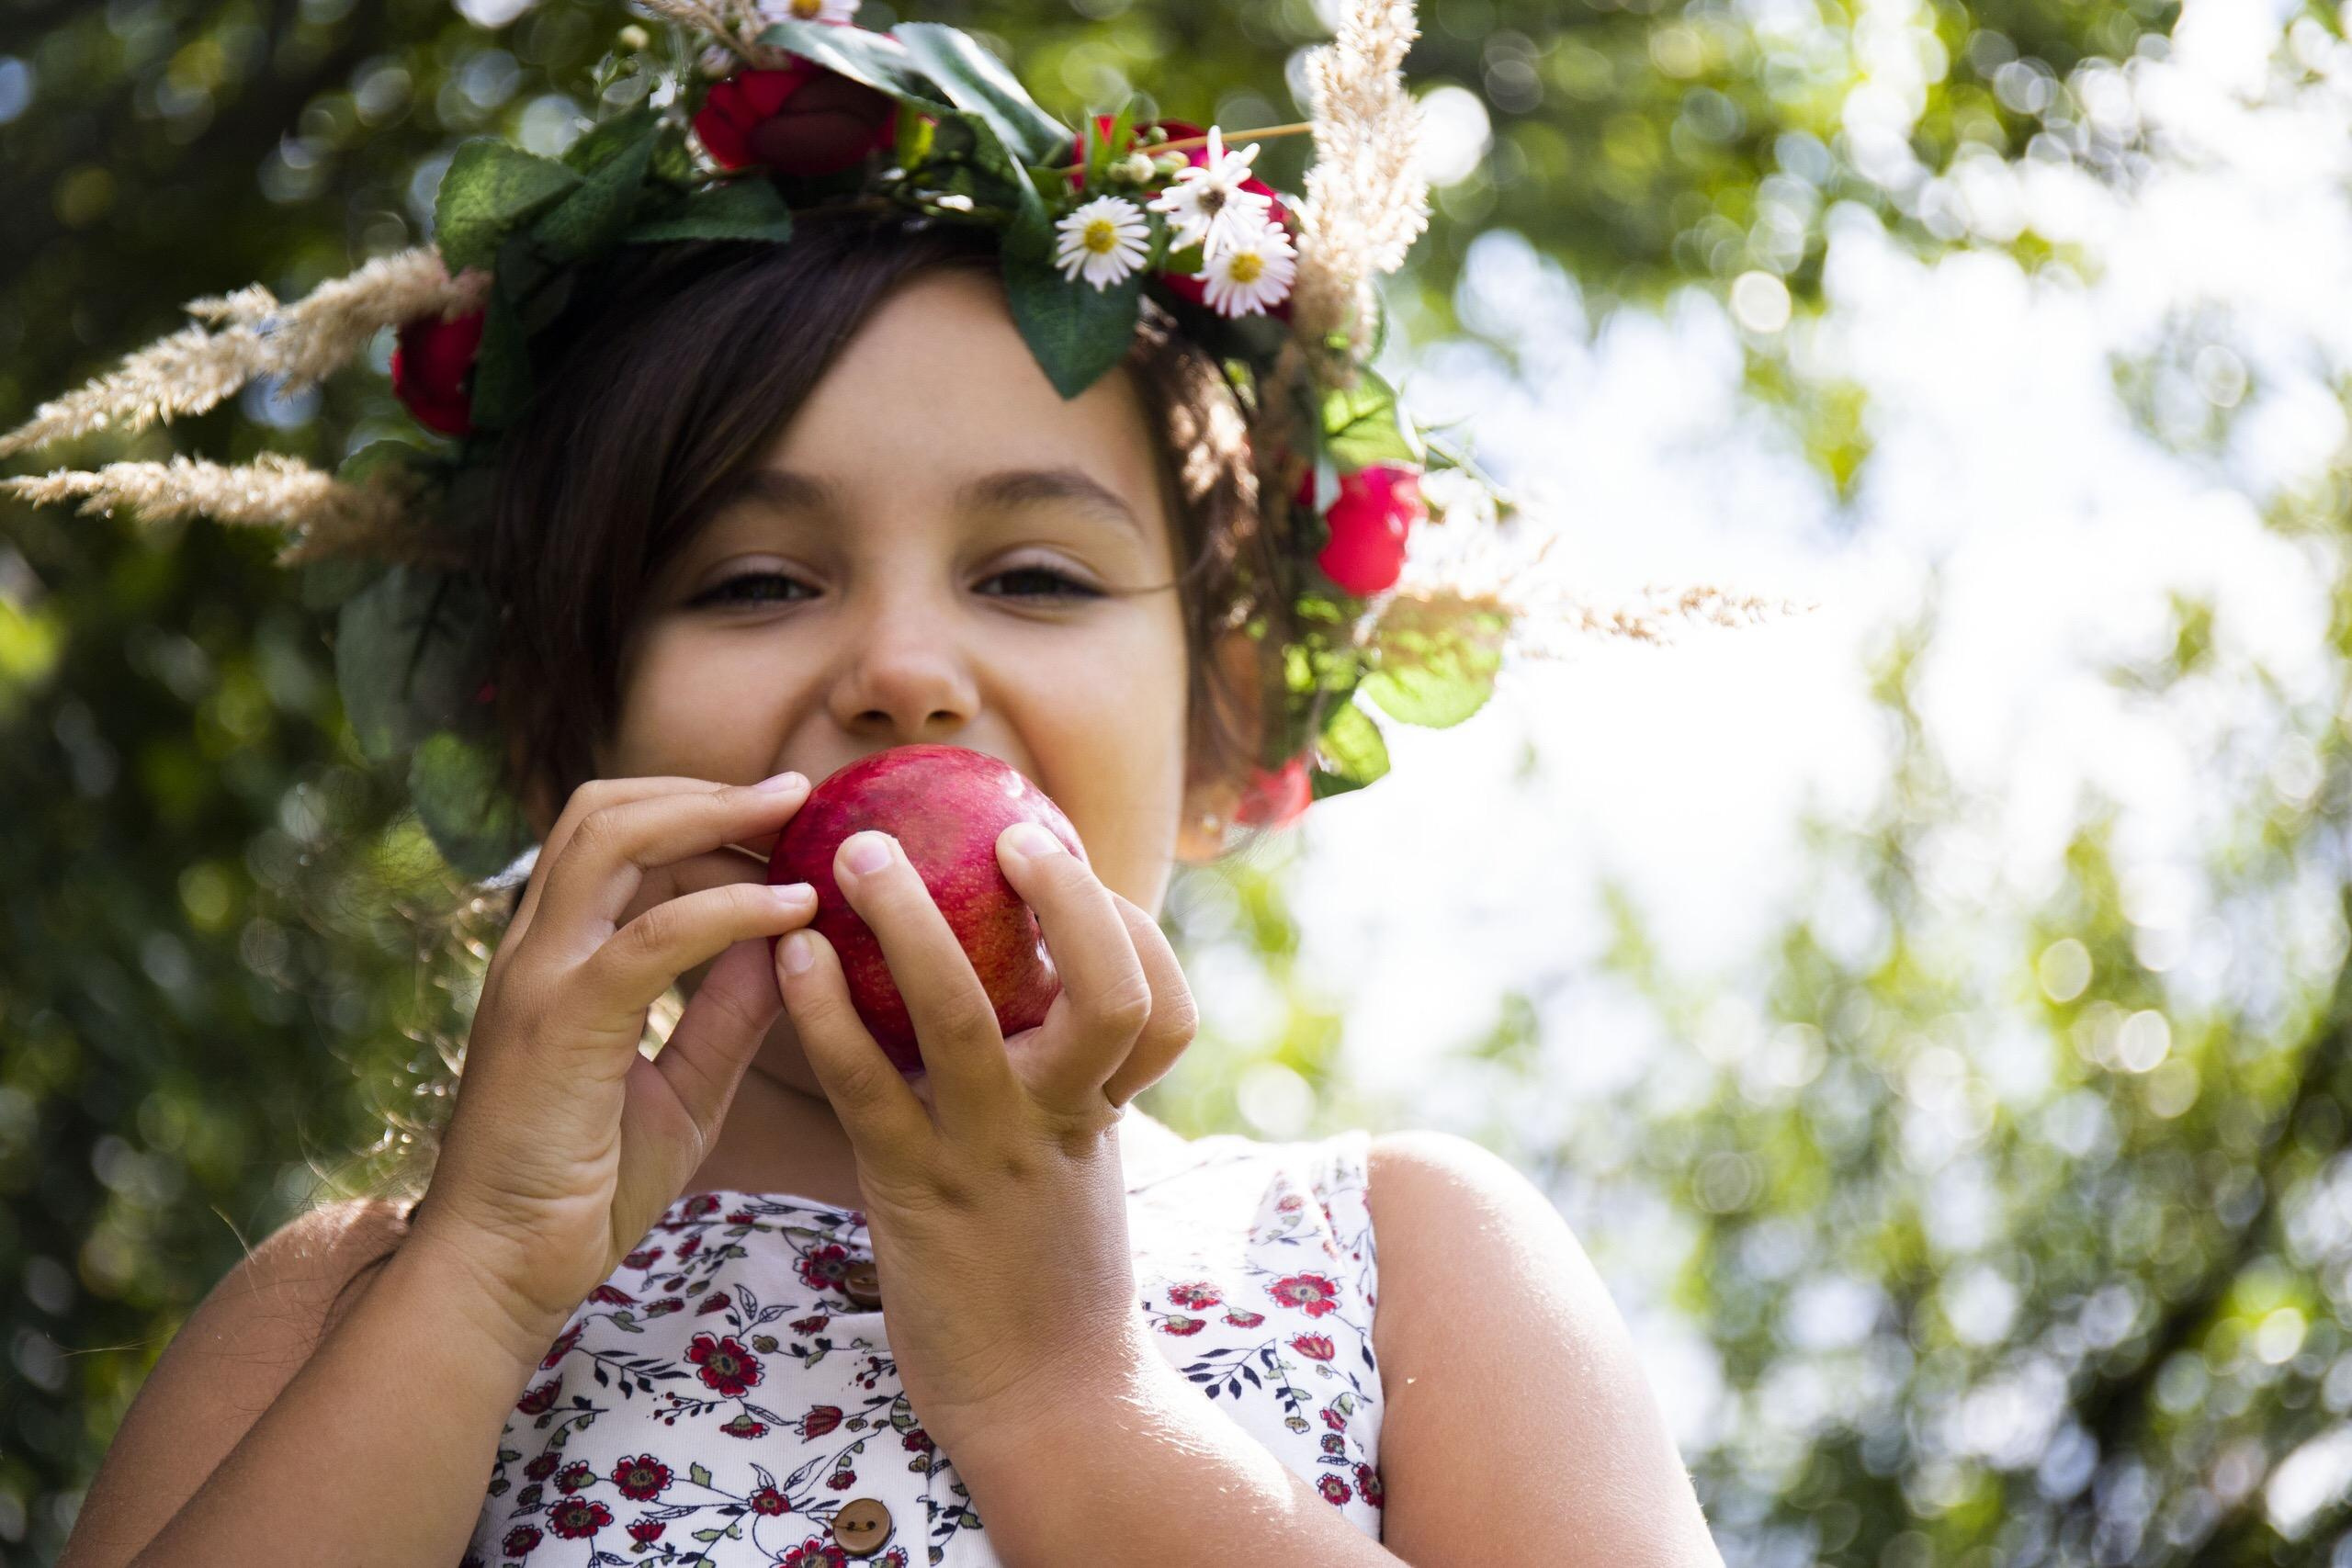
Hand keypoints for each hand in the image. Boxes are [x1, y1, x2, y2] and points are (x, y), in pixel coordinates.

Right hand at [412, 773, 821, 1362]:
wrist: (503, 1274)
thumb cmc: (585, 1190)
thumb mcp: (684, 1088)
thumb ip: (730, 1015)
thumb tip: (792, 944)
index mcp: (557, 958)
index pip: (615, 837)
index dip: (698, 810)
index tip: (783, 819)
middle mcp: (535, 950)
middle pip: (606, 812)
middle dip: (705, 788)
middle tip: (796, 794)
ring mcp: (537, 979)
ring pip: (613, 840)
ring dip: (712, 814)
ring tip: (797, 817)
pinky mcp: (557, 1023)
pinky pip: (652, 936)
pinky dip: (729, 908)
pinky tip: (795, 908)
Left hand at [773, 820, 1198, 1455]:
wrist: (1042, 1404)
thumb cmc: (1051, 1276)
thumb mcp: (1082, 1165)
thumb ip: (1070, 1083)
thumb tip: (1039, 995)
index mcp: (1106, 1108)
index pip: (1161, 1002)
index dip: (1129, 926)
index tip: (1071, 871)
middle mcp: (1063, 1119)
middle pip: (1105, 988)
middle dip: (1065, 897)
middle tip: (1010, 832)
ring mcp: (988, 1152)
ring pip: (964, 1013)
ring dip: (911, 919)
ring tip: (862, 853)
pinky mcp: (910, 1190)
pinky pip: (864, 1084)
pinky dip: (825, 1012)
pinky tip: (791, 958)